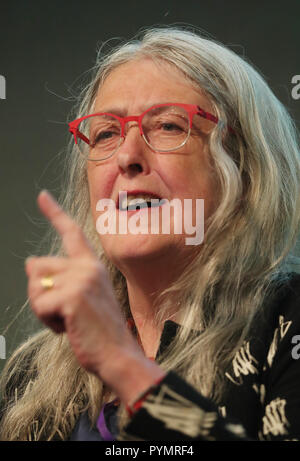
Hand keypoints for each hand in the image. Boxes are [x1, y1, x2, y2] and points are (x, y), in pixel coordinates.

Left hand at [25, 190, 139, 379]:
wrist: (118, 353)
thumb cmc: (98, 330)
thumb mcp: (81, 298)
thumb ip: (60, 278)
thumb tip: (29, 262)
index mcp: (92, 265)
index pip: (71, 233)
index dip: (55, 213)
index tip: (42, 196)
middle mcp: (87, 267)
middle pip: (37, 267)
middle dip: (40, 292)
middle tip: (64, 311)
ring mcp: (81, 280)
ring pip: (35, 288)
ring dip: (43, 309)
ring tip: (68, 319)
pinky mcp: (72, 296)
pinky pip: (39, 305)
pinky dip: (47, 322)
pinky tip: (68, 327)